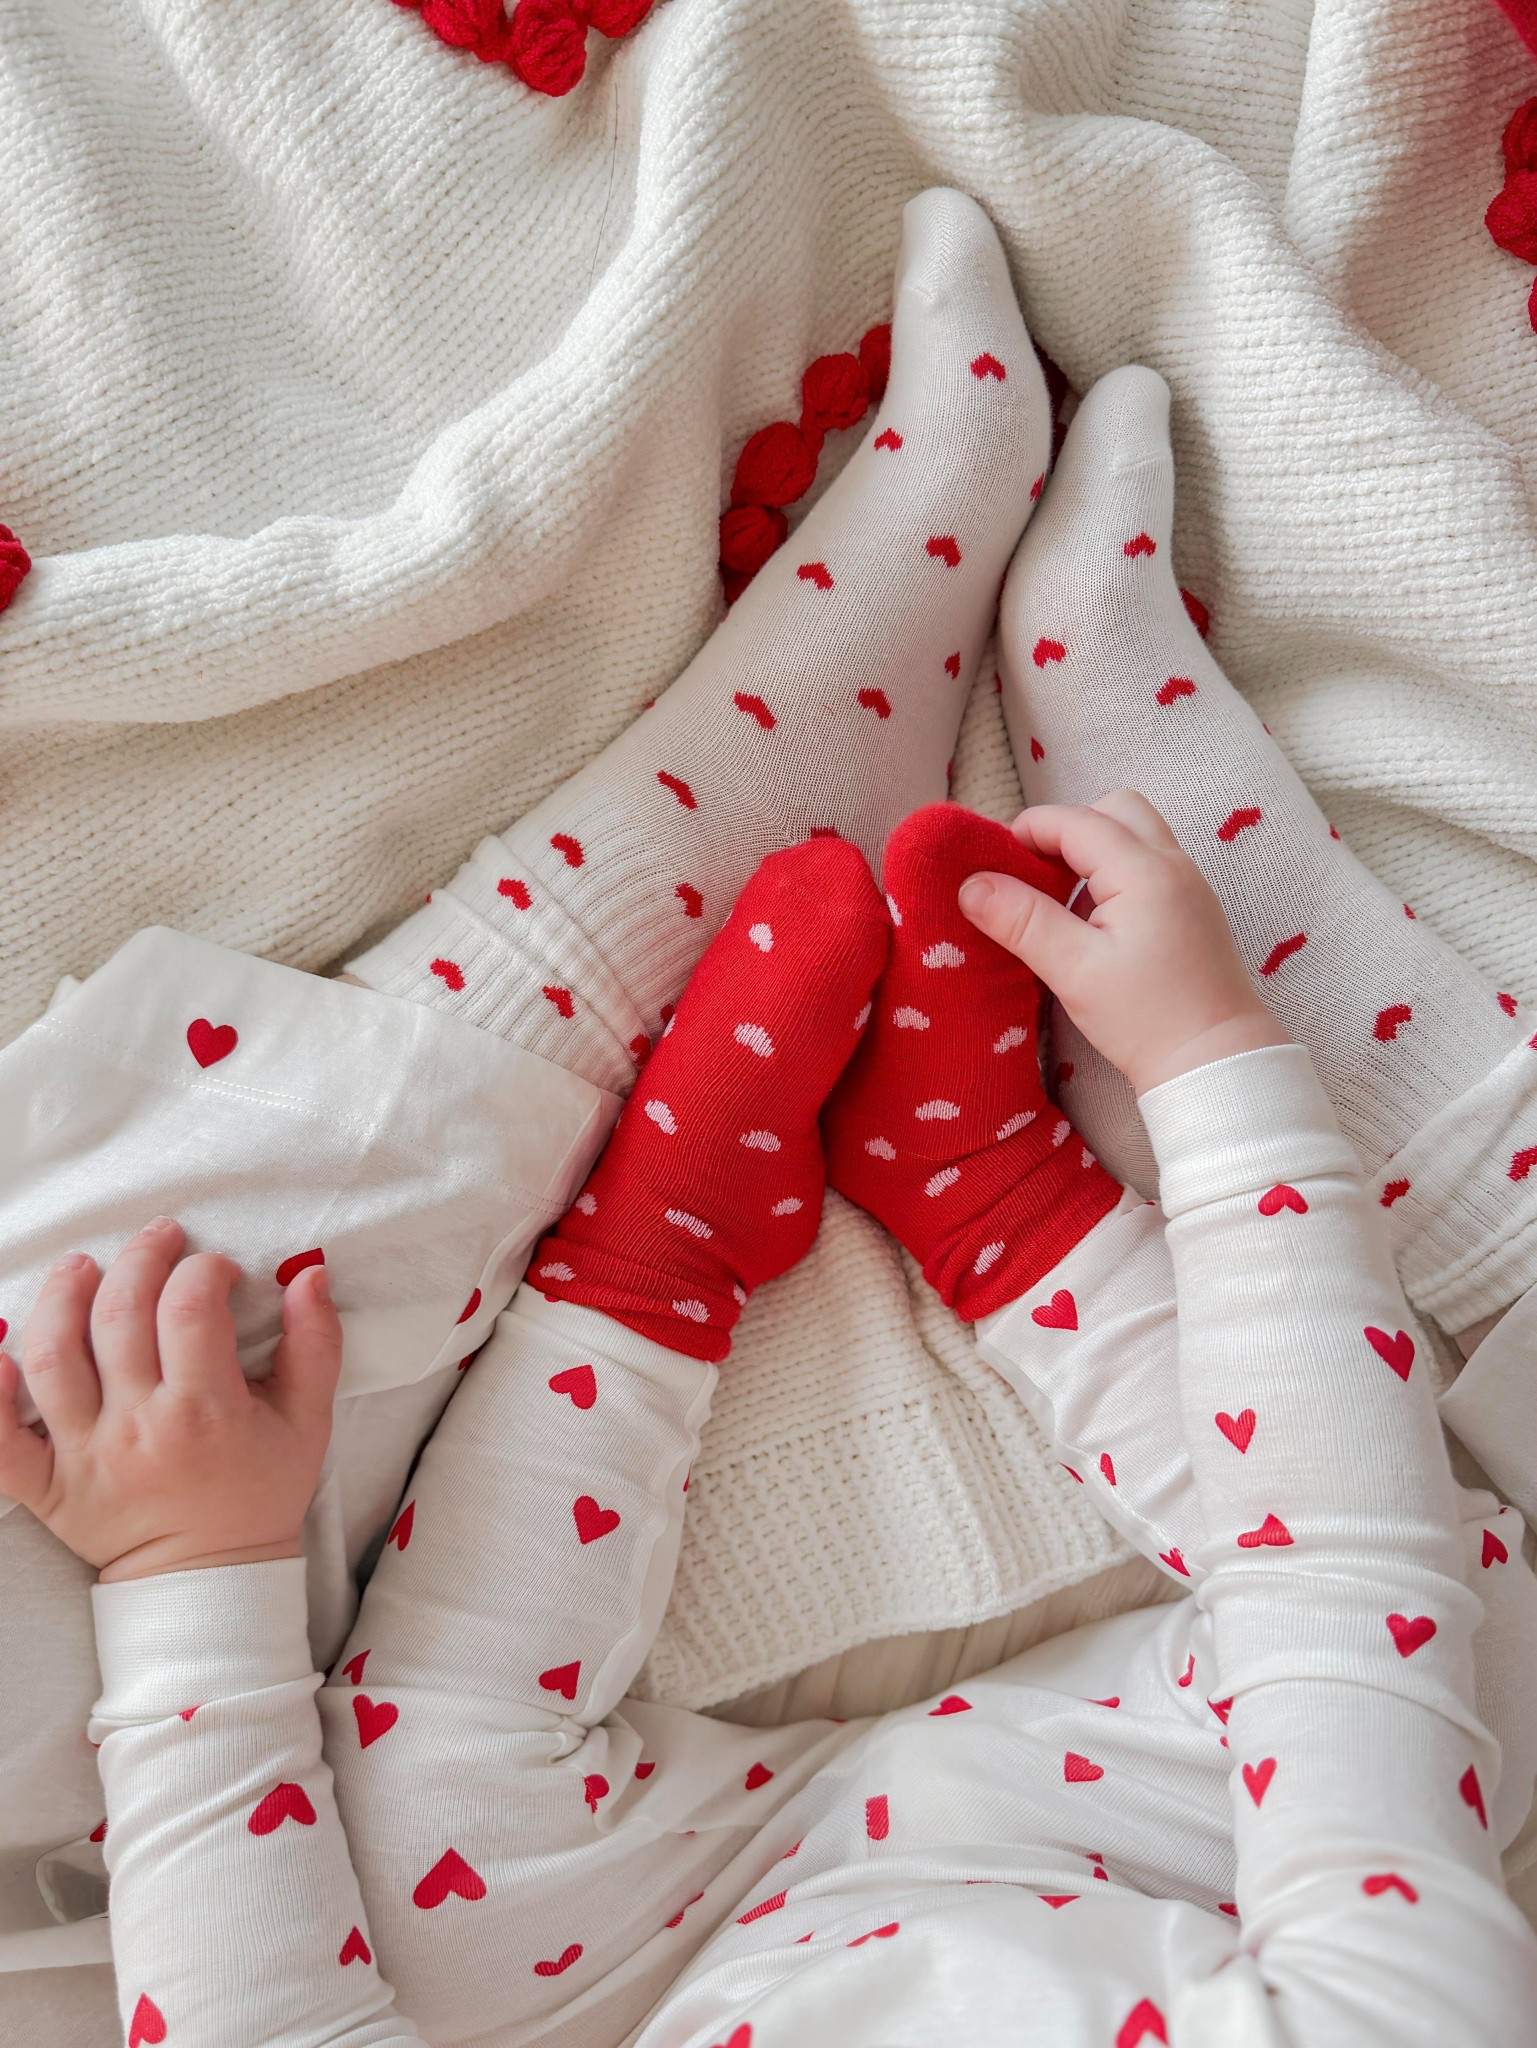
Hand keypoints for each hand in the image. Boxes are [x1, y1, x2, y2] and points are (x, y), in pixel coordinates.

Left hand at [0, 1219, 341, 1580]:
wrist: (210, 1579)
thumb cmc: (260, 1493)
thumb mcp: (308, 1421)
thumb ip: (315, 1344)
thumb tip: (309, 1275)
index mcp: (205, 1411)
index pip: (192, 1309)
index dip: (203, 1270)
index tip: (217, 1270)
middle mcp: (138, 1428)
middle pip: (119, 1317)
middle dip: (139, 1260)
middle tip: (158, 1239)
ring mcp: (84, 1456)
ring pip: (54, 1359)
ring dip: (61, 1299)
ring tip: (81, 1268)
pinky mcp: (46, 1486)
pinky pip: (0, 1445)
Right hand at [957, 790, 1289, 1096]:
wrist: (1215, 1059)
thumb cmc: (1146, 1018)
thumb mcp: (1074, 971)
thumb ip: (1022, 921)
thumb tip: (971, 885)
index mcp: (1144, 871)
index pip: (1076, 821)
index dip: (1029, 830)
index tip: (994, 860)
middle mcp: (1174, 864)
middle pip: (1116, 809)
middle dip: (1067, 828)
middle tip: (1033, 871)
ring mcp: (1189, 884)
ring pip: (1136, 832)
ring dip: (1093, 848)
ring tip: (1060, 896)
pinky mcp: (1193, 908)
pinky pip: (1149, 862)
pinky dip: (1115, 870)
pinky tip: (1092, 919)